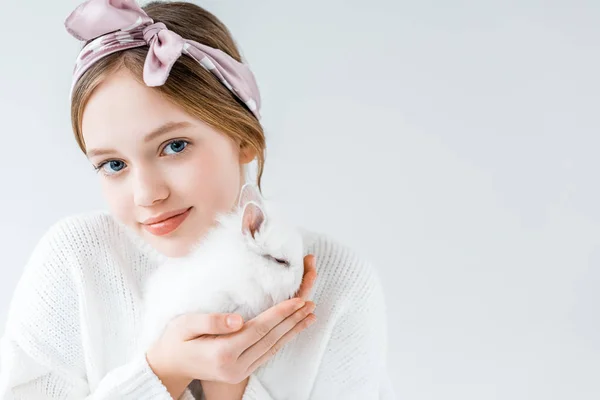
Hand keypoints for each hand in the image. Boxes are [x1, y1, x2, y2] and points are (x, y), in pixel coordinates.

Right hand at [146, 255, 318, 398]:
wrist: (168, 366)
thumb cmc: (175, 340)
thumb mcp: (186, 325)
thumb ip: (212, 322)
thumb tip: (239, 320)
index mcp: (223, 352)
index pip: (260, 329)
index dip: (281, 313)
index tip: (298, 299)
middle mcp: (235, 366)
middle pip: (271, 339)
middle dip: (293, 320)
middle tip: (311, 304)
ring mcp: (239, 372)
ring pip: (273, 348)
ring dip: (293, 331)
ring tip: (309, 316)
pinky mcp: (241, 372)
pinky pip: (267, 354)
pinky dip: (282, 340)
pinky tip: (292, 331)